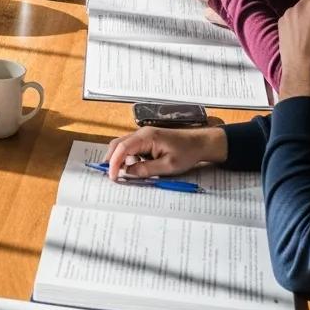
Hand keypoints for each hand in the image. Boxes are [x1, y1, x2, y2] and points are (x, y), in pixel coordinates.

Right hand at [106, 126, 227, 180]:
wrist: (198, 143)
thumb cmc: (186, 152)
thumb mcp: (168, 166)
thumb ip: (146, 170)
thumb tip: (128, 173)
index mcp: (146, 137)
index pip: (122, 148)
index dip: (114, 162)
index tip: (112, 176)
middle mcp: (141, 133)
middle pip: (118, 144)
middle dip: (112, 159)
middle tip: (111, 175)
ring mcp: (143, 135)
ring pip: (123, 145)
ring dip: (120, 159)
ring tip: (123, 173)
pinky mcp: (146, 139)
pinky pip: (131, 147)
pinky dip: (128, 157)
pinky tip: (134, 167)